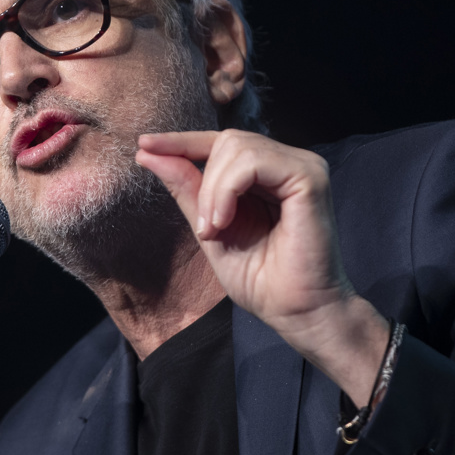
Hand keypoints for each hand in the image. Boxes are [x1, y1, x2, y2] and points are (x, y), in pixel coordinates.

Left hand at [136, 129, 387, 404]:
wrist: (297, 313)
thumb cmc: (261, 280)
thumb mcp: (210, 230)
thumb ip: (186, 189)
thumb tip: (148, 153)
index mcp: (268, 174)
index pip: (220, 142)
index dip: (180, 141)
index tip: (143, 144)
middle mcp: (288, 163)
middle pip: (226, 141)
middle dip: (202, 182)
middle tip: (206, 229)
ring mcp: (303, 166)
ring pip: (236, 146)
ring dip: (213, 191)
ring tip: (216, 229)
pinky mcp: (311, 177)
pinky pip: (252, 162)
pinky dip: (227, 190)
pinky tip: (224, 222)